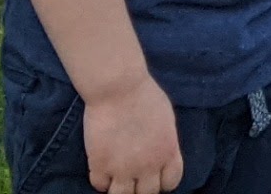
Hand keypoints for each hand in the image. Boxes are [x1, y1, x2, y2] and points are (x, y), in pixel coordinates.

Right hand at [77, 74, 180, 193]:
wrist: (118, 87)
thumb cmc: (144, 94)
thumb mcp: (166, 119)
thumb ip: (165, 140)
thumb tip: (162, 152)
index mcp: (168, 152)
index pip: (171, 182)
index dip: (162, 182)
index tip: (154, 176)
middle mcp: (148, 166)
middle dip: (141, 187)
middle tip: (133, 177)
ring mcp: (123, 168)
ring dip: (120, 189)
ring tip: (116, 178)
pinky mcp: (100, 164)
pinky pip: (99, 185)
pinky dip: (101, 181)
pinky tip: (101, 169)